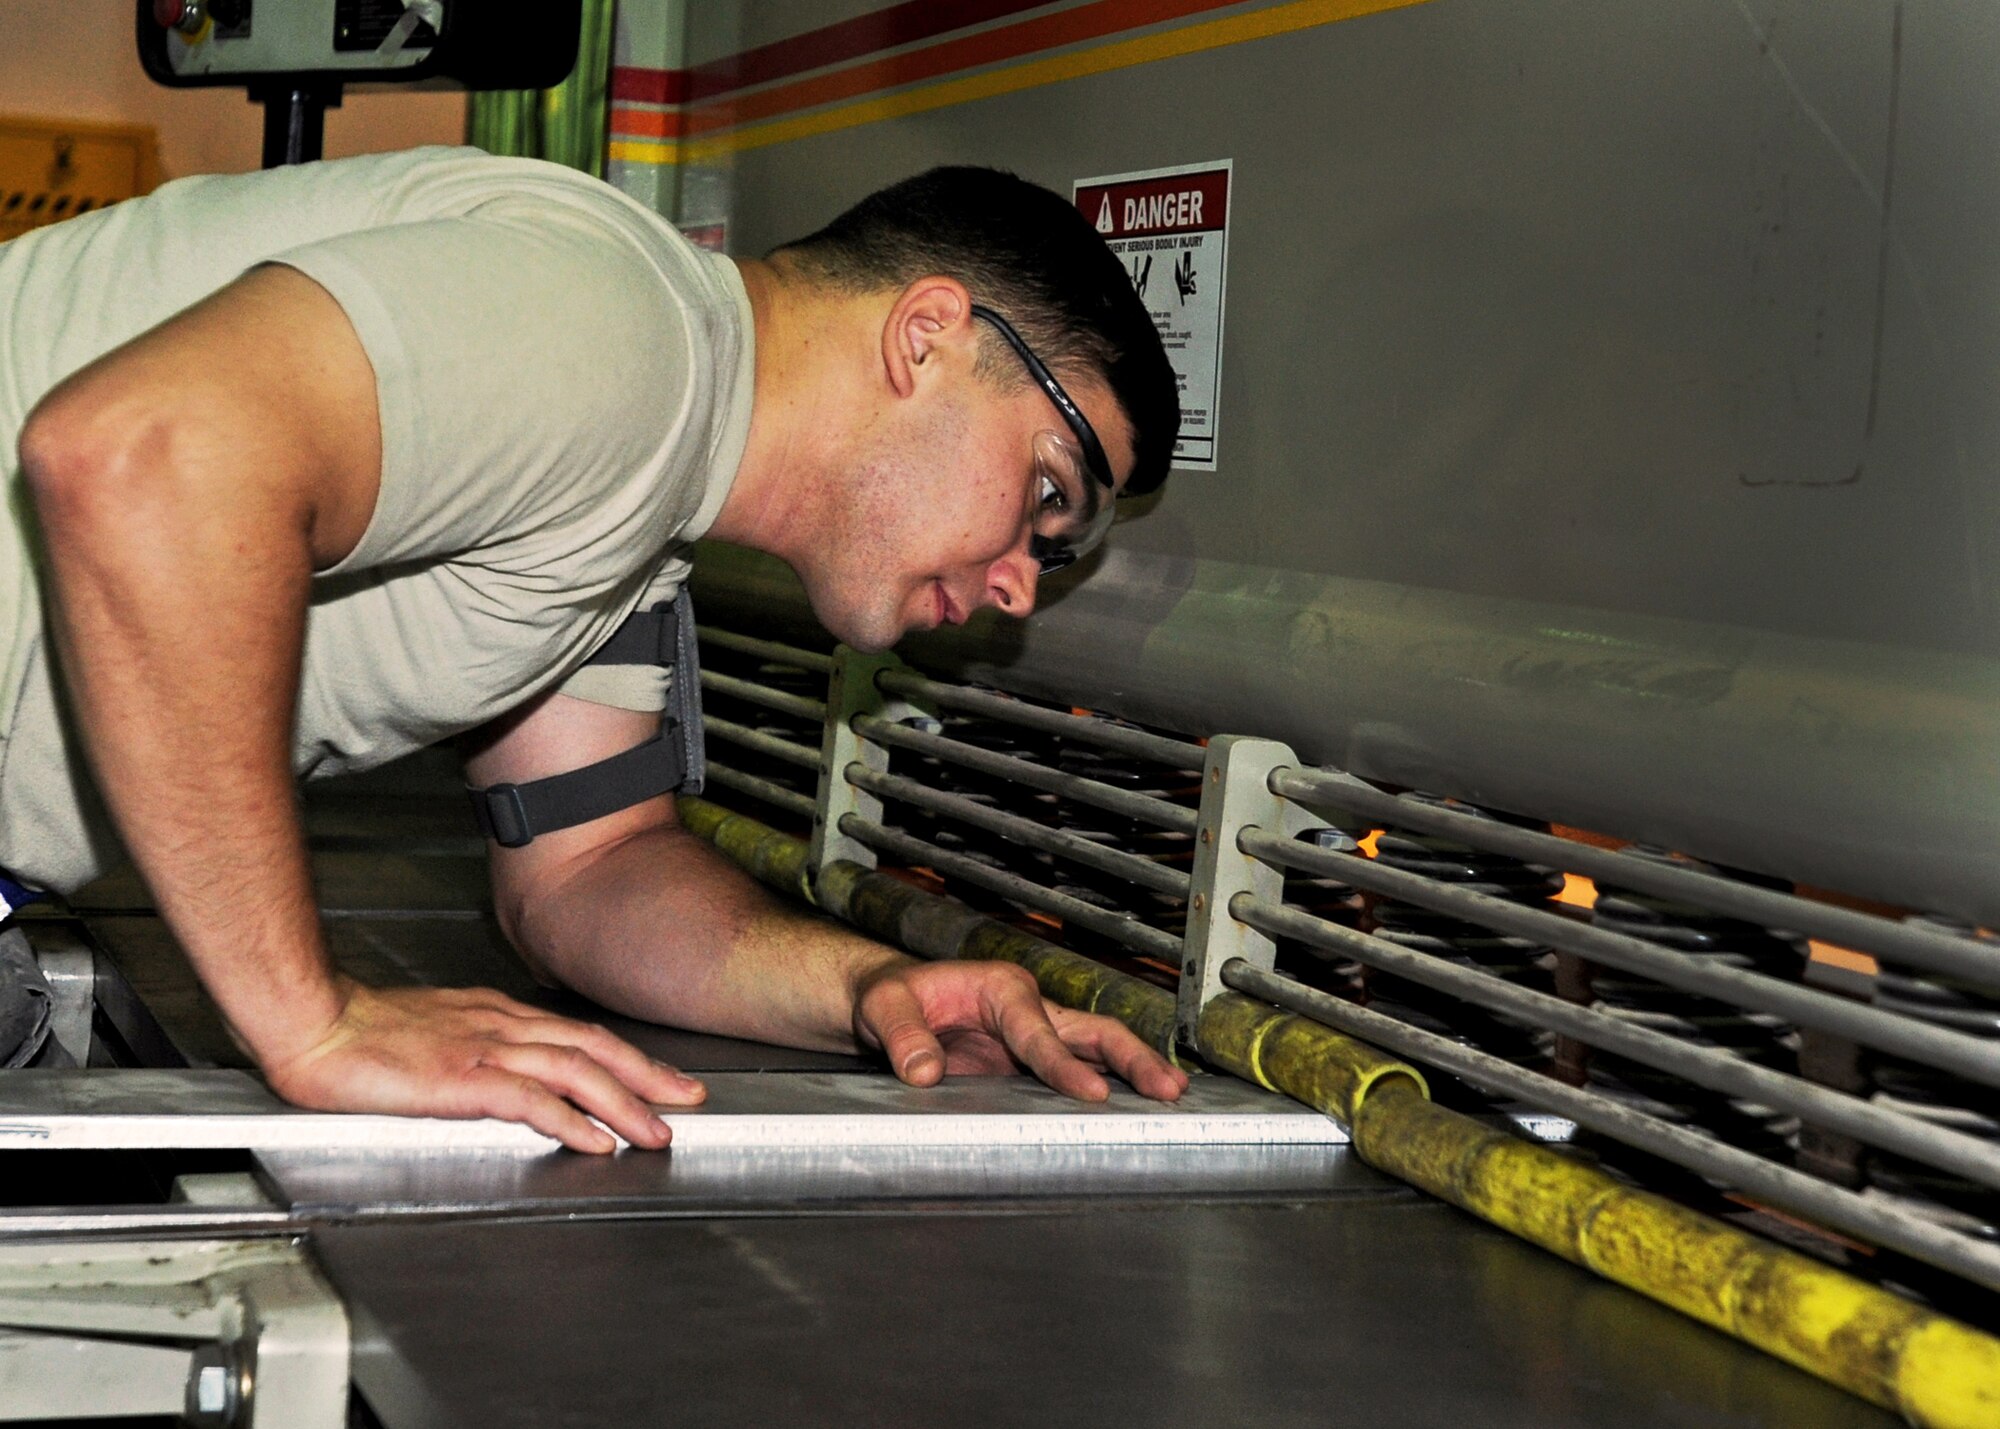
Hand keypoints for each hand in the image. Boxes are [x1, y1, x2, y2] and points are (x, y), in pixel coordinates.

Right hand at [261, 979, 705, 1152]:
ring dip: (623, 1102)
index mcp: (494, 1014)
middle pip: (592, 1046)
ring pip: (574, 1071)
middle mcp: (500, 1024)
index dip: (624, 1056)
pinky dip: (571, 1120)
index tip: (658, 1076)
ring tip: (656, 1130)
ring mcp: (483, 1048)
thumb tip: (506, 1076)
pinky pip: (531, 1100)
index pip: (576, 1033)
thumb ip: (475, 1047)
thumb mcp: (435, 1029)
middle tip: (688, 1098)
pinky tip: (595, 1140)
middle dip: (647, 1074)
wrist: (313, 1022)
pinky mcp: (461, 1078)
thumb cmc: (360, 1030)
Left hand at [853, 960, 1188, 1101]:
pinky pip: (1079, 1073)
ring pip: (1098, 1051)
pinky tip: (1132, 1116)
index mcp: (1000, 988)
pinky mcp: (1032, 1065)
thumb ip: (902, 1036)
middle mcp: (1029, 1009)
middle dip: (1133, 1058)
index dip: (1063, 1064)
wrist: (889, 1003)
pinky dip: (1110, 1090)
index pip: (1038, 1031)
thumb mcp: (882, 1007)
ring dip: (1135, 1072)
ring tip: (1174, 1099)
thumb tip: (923, 1072)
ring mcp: (1036, 1037)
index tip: (1090, 1093)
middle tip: (1168, 1088)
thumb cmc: (890, 997)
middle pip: (1093, 1031)